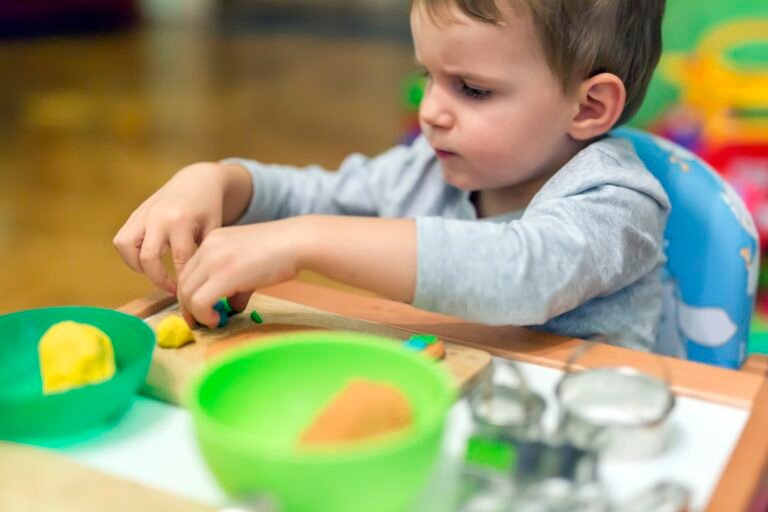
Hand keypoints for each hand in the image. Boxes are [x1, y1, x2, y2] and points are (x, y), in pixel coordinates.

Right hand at [113, 162, 249, 293]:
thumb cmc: (209, 208)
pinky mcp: (135, 215)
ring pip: (126, 248)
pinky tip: (146, 261)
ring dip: (137, 266)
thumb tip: (198, 284)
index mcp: (182, 220)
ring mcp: (143, 214)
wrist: (197, 180)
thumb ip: (204, 253)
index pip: (179, 260)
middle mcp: (158, 217)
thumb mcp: (214, 229)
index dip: (183, 281)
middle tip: (172, 289)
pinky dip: (129, 255)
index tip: (188, 292)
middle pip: (148, 258)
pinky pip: (121, 239)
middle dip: (158, 280)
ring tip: (154, 274)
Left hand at [177, 218, 305, 326]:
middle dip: (188, 307)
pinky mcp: (223, 275)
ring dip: (196, 313)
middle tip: (199, 322)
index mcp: (213, 240)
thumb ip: (238, 285)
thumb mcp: (252, 265)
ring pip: (187, 294)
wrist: (297, 242)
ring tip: (212, 321)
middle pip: (183, 283)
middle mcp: (207, 247)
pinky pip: (199, 302)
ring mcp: (213, 260)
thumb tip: (234, 307)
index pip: (189, 271)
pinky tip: (218, 320)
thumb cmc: (282, 252)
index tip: (199, 310)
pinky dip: (204, 315)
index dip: (191, 294)